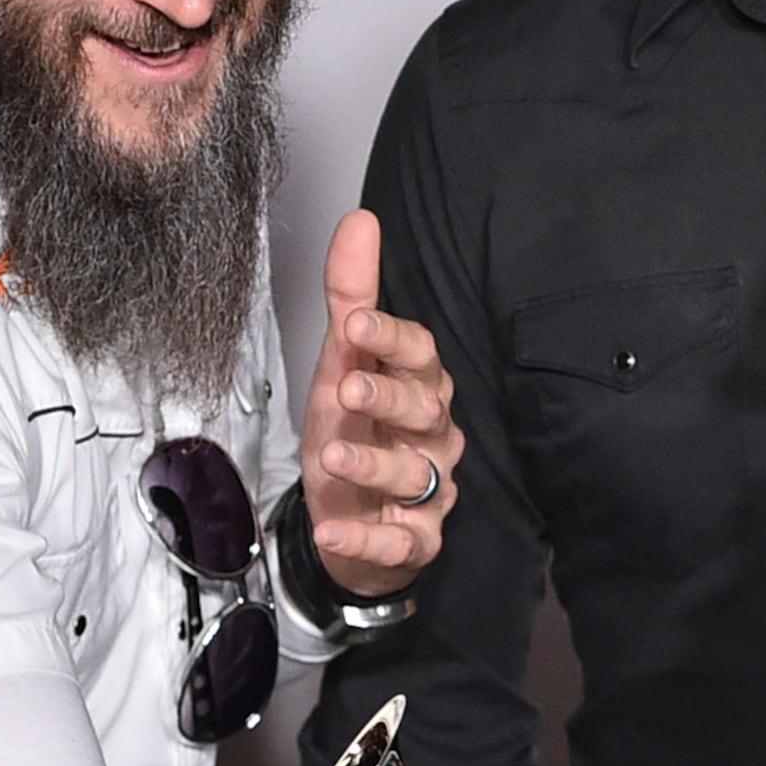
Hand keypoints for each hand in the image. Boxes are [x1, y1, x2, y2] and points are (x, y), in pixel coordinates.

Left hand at [299, 209, 462, 596]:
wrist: (352, 523)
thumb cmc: (355, 431)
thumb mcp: (341, 363)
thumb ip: (350, 297)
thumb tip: (359, 221)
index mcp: (419, 386)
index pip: (420, 354)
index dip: (392, 339)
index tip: (357, 321)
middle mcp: (432, 435)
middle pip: (425, 409)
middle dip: (388, 396)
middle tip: (348, 386)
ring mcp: (428, 491)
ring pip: (414, 476)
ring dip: (373, 464)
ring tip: (332, 454)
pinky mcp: (415, 543)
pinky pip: (399, 544)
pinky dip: (367, 541)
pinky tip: (334, 530)